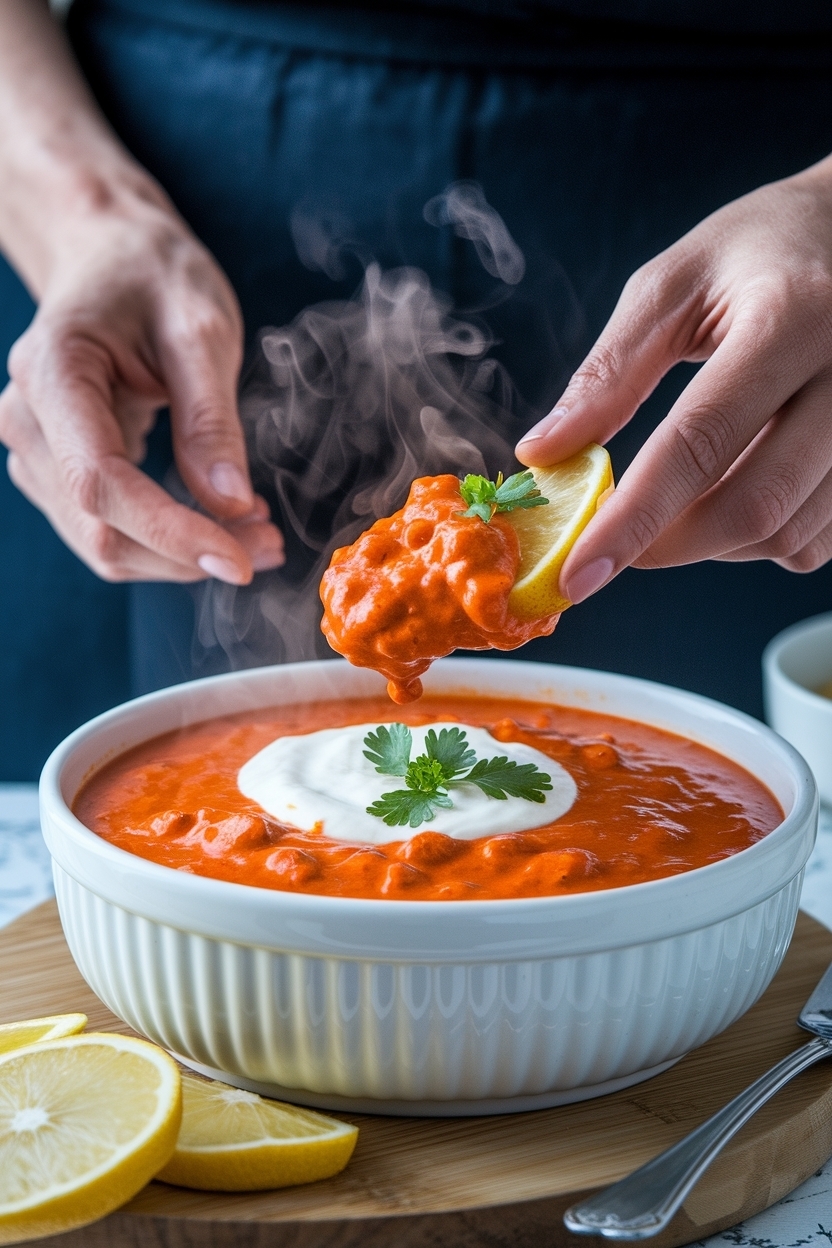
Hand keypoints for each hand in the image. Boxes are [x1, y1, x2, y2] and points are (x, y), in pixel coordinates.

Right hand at [0, 198, 283, 582]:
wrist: (111, 256)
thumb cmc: (154, 276)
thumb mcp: (201, 329)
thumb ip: (212, 418)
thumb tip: (231, 503)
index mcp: (54, 372)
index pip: (101, 483)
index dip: (171, 533)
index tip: (241, 560)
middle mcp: (26, 420)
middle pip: (100, 528)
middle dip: (188, 553)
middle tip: (270, 545)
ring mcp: (34, 451)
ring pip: (104, 543)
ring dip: (182, 557)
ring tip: (257, 534)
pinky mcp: (57, 470)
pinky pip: (109, 529)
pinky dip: (168, 541)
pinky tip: (223, 522)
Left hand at [516, 156, 831, 603]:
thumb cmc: (763, 251)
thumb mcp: (674, 286)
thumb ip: (609, 373)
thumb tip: (543, 455)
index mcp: (791, 317)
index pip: (699, 442)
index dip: (633, 519)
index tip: (579, 573)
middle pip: (753, 505)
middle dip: (669, 544)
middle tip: (617, 544)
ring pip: (788, 535)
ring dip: (713, 543)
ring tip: (682, 499)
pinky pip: (819, 541)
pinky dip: (762, 539)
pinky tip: (739, 489)